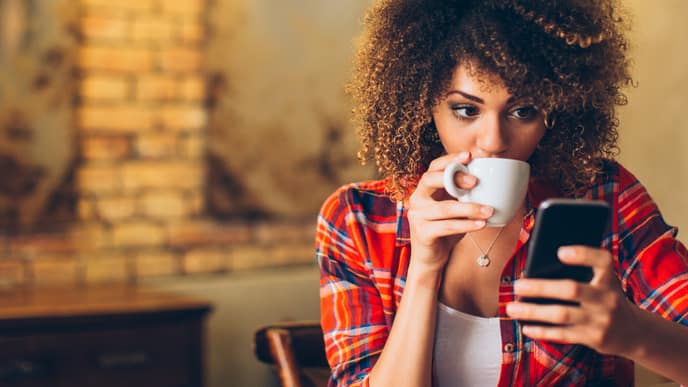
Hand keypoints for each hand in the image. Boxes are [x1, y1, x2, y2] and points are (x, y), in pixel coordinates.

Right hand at [406, 152, 493, 273]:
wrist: (430, 259)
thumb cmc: (445, 230)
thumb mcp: (454, 208)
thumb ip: (464, 195)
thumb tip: (492, 181)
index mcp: (424, 190)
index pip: (433, 168)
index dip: (449, 160)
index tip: (469, 155)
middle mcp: (417, 199)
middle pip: (430, 180)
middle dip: (454, 177)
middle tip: (476, 181)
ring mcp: (417, 216)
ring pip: (444, 207)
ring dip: (469, 208)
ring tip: (489, 210)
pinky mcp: (422, 233)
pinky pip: (446, 226)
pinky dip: (466, 225)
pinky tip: (481, 224)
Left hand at [506, 246, 641, 356]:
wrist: (635, 332)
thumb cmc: (607, 298)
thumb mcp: (604, 282)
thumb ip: (582, 272)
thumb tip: (536, 270)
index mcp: (609, 278)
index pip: (602, 261)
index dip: (582, 255)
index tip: (560, 252)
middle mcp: (607, 298)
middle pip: (572, 289)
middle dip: (541, 287)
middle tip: (517, 285)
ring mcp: (601, 320)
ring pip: (562, 315)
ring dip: (533, 312)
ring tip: (511, 308)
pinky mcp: (594, 339)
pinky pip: (563, 335)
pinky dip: (542, 331)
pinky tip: (526, 327)